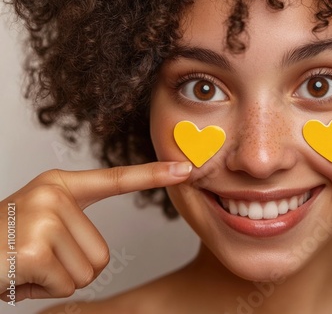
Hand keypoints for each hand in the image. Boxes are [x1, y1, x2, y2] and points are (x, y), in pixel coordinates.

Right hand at [0, 161, 191, 301]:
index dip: (153, 176)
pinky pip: (67, 284)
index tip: (185, 169)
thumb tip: (100, 255)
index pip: (116, 179)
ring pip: (88, 270)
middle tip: (35, 257)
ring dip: (56, 279)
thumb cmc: (2, 244)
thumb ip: (74, 226)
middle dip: (71, 267)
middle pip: (102, 251)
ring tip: (26, 264)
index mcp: (60, 186)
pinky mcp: (37, 246)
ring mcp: (45, 217)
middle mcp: (55, 194)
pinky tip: (18, 275)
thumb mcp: (41, 223)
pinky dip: (42, 291)